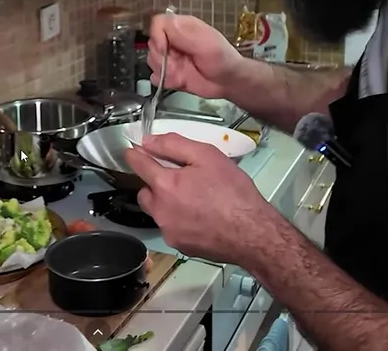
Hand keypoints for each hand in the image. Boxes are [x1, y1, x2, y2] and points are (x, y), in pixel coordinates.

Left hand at [124, 133, 277, 265]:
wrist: (253, 233)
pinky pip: (171, 227)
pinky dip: (179, 220)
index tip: (135, 151)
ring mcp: (168, 231)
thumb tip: (148, 142)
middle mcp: (160, 210)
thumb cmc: (233, 191)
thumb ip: (174, 145)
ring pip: (157, 211)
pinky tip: (200, 217)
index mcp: (165, 185)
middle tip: (178, 178)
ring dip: (166, 203)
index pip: (138, 165)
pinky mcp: (179, 245)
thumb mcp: (208, 156)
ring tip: (193, 199)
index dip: (136, 155)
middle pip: (145, 191)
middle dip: (154, 183)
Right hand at [147, 13, 243, 99]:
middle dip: (162, 57)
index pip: (157, 24)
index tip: (164, 49)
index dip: (157, 36)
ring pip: (151, 61)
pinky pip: (155, 76)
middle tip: (178, 64)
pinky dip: (164, 80)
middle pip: (151, 43)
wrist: (228, 81)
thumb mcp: (205, 41)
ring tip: (181, 74)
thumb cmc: (221, 57)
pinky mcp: (170, 74)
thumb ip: (182, 33)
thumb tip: (159, 32)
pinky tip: (178, 81)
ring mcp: (170, 58)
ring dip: (164, 70)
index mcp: (181, 27)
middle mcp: (173, 40)